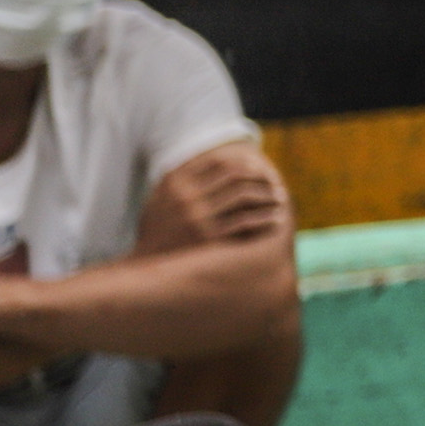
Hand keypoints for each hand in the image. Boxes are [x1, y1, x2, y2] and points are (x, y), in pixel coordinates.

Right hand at [154, 145, 293, 246]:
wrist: (146, 266)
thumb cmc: (156, 232)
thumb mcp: (158, 199)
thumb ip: (178, 178)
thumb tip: (207, 159)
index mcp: (175, 182)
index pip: (219, 160)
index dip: (244, 162)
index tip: (259, 168)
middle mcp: (186, 196)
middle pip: (235, 173)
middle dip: (259, 175)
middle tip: (274, 182)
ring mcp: (197, 217)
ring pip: (244, 193)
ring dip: (266, 194)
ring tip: (279, 198)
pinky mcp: (209, 239)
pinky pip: (245, 221)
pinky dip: (264, 217)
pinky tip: (275, 219)